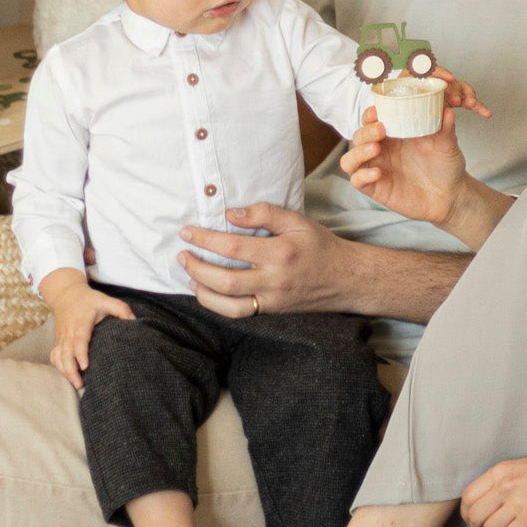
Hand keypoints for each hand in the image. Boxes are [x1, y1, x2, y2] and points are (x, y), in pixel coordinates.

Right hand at [41, 274, 134, 391]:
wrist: (66, 294)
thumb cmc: (88, 300)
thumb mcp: (105, 299)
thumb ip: (120, 309)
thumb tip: (134, 321)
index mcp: (81, 322)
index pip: (79, 340)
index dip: (81, 354)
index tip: (85, 367)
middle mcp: (68, 332)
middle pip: (66, 353)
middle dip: (71, 370)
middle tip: (80, 384)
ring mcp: (61, 337)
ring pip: (58, 356)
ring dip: (64, 371)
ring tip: (76, 384)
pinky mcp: (58, 341)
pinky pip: (54, 355)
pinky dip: (58, 366)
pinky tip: (66, 375)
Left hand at [178, 203, 354, 317]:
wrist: (344, 278)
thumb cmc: (319, 246)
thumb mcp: (297, 221)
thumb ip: (264, 213)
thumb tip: (231, 213)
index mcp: (279, 252)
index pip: (233, 246)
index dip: (205, 239)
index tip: (188, 232)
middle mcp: (273, 279)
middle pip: (224, 279)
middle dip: (196, 267)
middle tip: (182, 254)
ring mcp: (271, 299)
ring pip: (227, 304)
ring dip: (202, 290)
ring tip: (189, 275)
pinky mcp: (270, 311)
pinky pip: (238, 313)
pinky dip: (216, 304)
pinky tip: (207, 291)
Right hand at [340, 68, 490, 229]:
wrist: (451, 194)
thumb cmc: (446, 164)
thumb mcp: (447, 143)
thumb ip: (445, 126)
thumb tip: (448, 110)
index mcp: (394, 133)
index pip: (372, 118)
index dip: (371, 113)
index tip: (378, 110)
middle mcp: (381, 149)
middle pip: (359, 136)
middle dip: (366, 131)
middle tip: (381, 129)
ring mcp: (376, 168)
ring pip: (350, 158)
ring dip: (358, 151)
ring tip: (375, 148)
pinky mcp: (376, 188)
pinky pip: (357, 180)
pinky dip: (363, 175)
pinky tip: (378, 173)